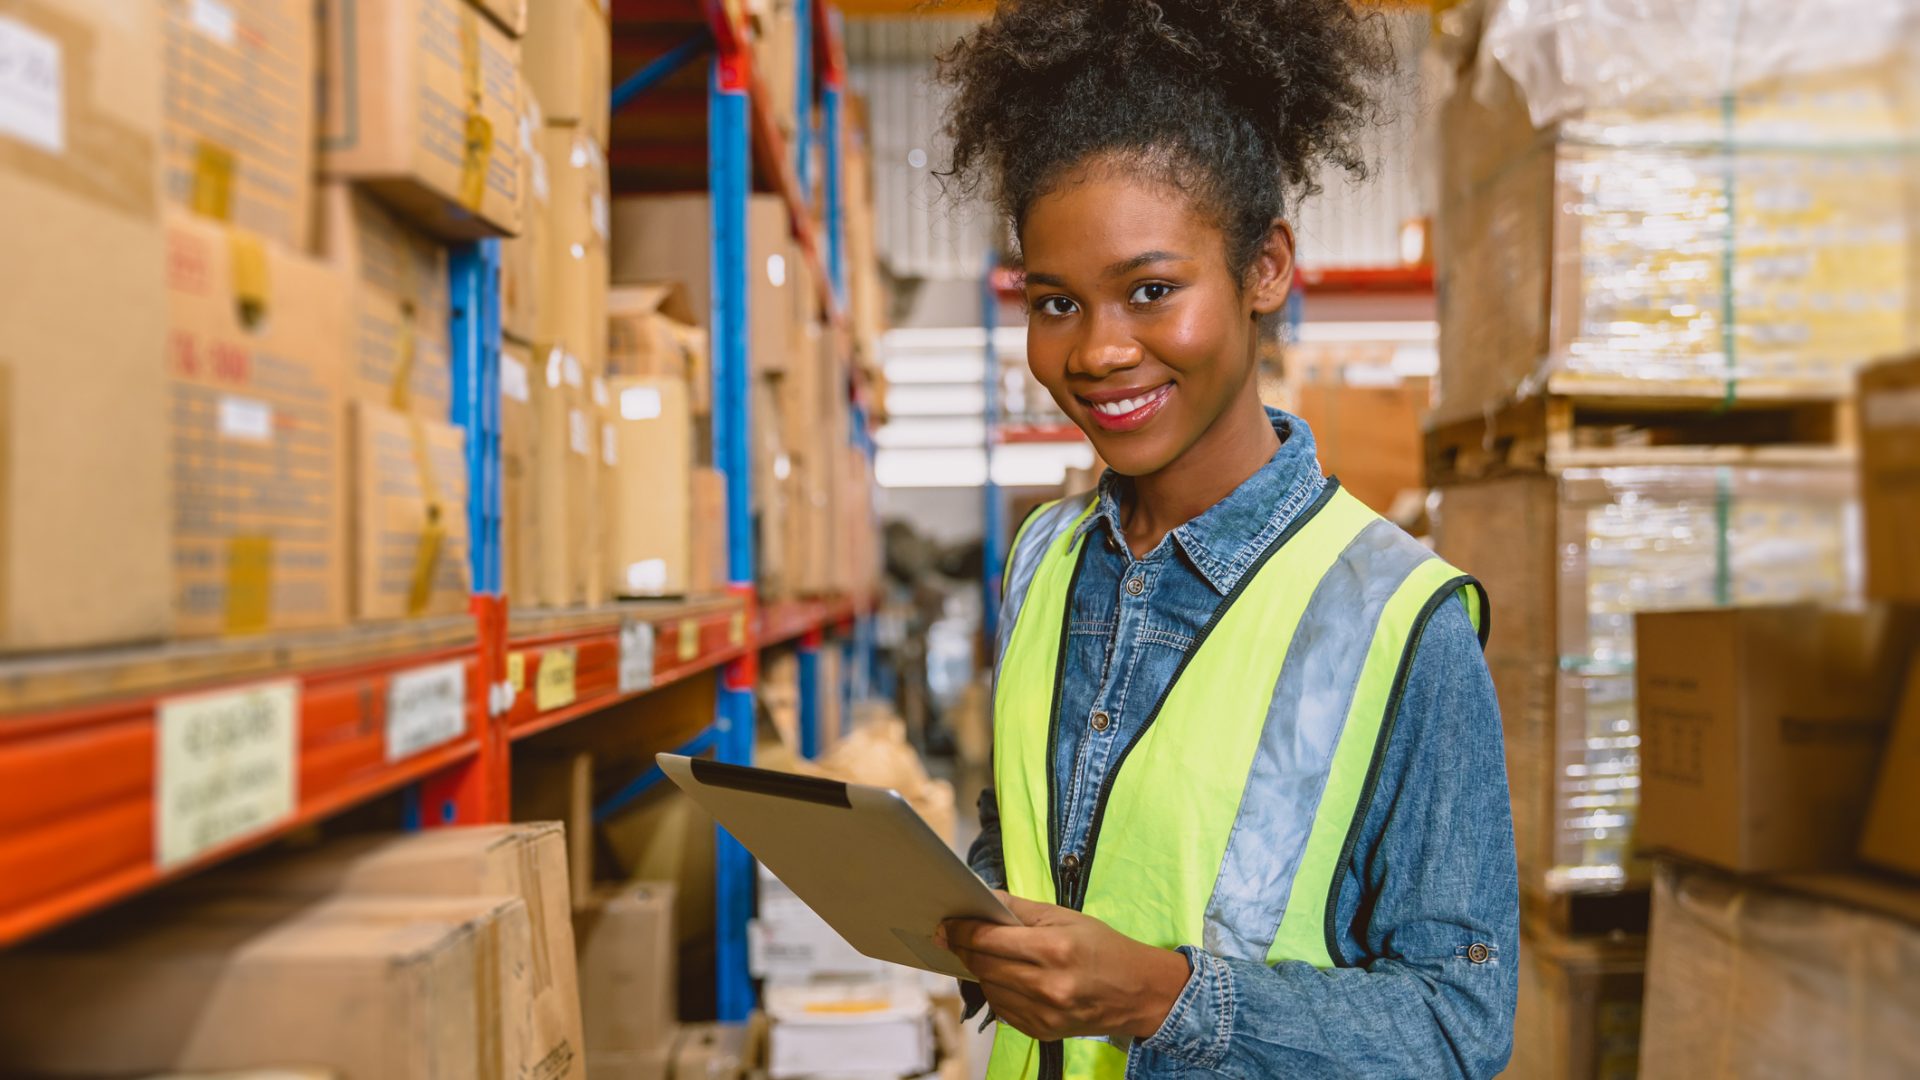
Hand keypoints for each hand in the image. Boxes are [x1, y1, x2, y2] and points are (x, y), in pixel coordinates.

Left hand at [936, 891, 1190, 1042]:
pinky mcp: (1042, 1031)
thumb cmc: (1103, 948)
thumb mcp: (1066, 916)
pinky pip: (1003, 1010)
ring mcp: (1044, 1013)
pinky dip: (998, 992)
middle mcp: (1047, 985)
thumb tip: (983, 899)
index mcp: (1053, 948)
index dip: (961, 929)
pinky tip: (1007, 978)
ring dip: (980, 971)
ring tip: (984, 956)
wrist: (1138, 992)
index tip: (947, 924)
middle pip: (983, 965)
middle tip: (953, 936)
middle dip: (964, 948)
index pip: (988, 938)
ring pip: (988, 989)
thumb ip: (1020, 908)